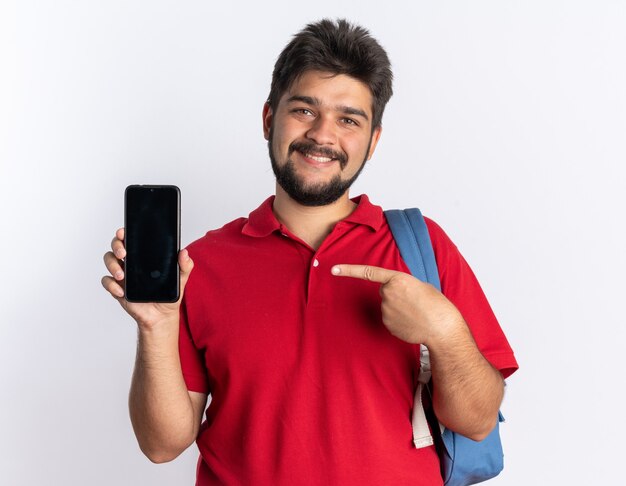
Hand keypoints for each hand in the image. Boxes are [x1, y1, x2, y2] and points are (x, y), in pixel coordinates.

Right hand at [101, 228, 193, 329]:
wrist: (161, 316)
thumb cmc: (168, 295)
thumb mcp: (180, 279)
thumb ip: (185, 266)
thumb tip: (184, 253)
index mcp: (144, 256)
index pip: (131, 239)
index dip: (124, 233)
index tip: (124, 232)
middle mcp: (131, 262)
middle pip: (116, 246)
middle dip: (116, 246)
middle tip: (123, 253)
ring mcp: (123, 275)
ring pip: (109, 261)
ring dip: (112, 265)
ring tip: (123, 276)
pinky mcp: (117, 288)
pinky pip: (107, 282)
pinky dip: (111, 285)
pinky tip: (122, 291)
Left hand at [331, 264, 462, 344]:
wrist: (442, 327)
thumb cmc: (436, 304)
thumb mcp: (420, 286)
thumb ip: (402, 286)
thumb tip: (395, 293)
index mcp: (397, 279)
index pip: (369, 272)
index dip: (349, 270)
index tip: (334, 269)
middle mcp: (388, 294)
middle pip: (384, 291)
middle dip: (395, 295)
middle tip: (414, 301)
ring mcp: (386, 310)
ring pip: (387, 306)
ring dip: (398, 308)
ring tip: (416, 313)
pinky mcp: (387, 324)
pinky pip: (390, 319)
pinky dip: (399, 320)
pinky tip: (412, 322)